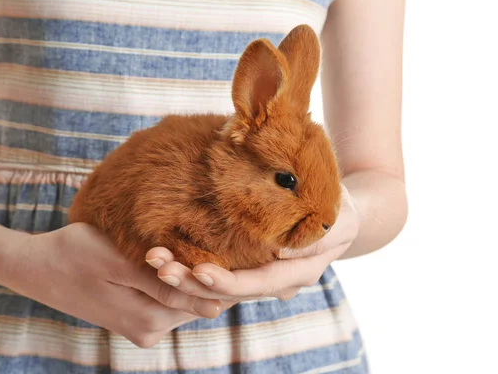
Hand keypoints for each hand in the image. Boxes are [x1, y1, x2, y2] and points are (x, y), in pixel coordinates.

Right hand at [0, 223, 224, 347]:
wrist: (37, 268)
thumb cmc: (75, 254)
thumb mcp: (120, 263)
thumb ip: (166, 286)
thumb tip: (215, 305)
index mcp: (149, 319)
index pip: (206, 299)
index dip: (222, 273)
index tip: (231, 248)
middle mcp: (150, 331)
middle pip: (198, 301)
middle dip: (206, 272)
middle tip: (214, 238)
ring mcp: (144, 328)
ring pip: (185, 299)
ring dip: (191, 274)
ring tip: (193, 242)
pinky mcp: (137, 320)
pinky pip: (169, 299)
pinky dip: (176, 279)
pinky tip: (174, 257)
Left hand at [146, 184, 358, 301]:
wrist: (342, 213)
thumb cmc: (337, 206)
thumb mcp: (335, 215)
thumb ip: (315, 237)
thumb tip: (284, 256)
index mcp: (297, 272)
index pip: (257, 283)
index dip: (227, 281)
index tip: (197, 271)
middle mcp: (276, 281)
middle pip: (230, 290)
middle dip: (193, 282)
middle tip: (160, 267)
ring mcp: (262, 275)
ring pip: (219, 284)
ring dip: (186, 275)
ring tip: (155, 260)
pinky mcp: (250, 263)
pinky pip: (221, 270)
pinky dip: (194, 266)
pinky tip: (169, 255)